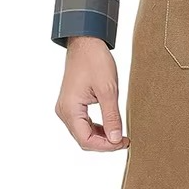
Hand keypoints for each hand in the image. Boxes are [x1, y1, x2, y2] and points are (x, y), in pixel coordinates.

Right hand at [55, 36, 129, 150]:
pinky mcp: (72, 103)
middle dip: (104, 143)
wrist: (86, 42)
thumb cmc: (95, 61)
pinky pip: (82, 122)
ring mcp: (66, 107)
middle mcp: (64, 111)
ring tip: (119, 134)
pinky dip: (96, 127)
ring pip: (82, 132)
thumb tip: (115, 139)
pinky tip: (110, 125)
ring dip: (100, 136)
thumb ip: (111, 117)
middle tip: (124, 140)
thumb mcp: (108, 90)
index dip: (105, 146)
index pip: (85, 140)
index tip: (123, 142)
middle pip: (83, 139)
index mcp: (70, 110)